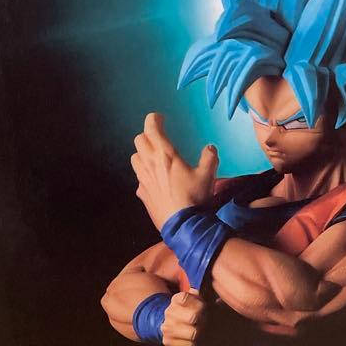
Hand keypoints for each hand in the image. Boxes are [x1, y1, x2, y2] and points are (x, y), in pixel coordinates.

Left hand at [132, 112, 218, 230]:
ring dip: (142, 154)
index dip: (154, 119)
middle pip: (139, 140)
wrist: (183, 226)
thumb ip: (209, 158)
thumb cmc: (195, 198)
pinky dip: (144, 175)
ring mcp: (143, 179)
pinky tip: (154, 181)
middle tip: (159, 139)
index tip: (160, 119)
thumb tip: (210, 148)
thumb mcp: (208, 176)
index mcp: (165, 154)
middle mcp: (150, 163)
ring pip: (134, 158)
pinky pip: (138, 178)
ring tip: (153, 158)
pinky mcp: (142, 193)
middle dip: (147, 136)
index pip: (151, 128)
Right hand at [161, 289, 208, 345]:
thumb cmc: (196, 312)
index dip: (199, 304)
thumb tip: (196, 291)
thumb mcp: (200, 301)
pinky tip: (194, 340)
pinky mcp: (167, 342)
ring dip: (200, 333)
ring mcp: (166, 327)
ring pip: (193, 333)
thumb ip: (201, 295)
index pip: (186, 298)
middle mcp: (169, 312)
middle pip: (193, 317)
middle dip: (203, 320)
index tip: (203, 307)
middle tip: (205, 321)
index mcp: (176, 299)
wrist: (183, 327)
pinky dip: (195, 344)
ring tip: (200, 330)